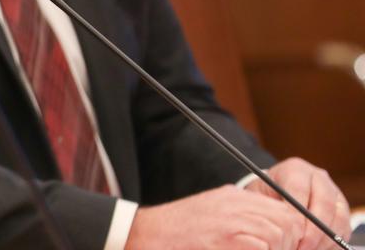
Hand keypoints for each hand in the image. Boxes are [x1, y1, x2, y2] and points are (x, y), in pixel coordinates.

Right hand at [128, 184, 302, 248]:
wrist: (151, 236)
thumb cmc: (178, 232)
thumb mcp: (213, 212)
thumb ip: (242, 216)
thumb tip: (274, 231)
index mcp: (235, 197)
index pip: (286, 211)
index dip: (292, 233)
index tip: (286, 246)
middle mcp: (238, 204)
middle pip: (288, 222)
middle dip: (289, 243)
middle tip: (272, 249)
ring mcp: (234, 221)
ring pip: (280, 235)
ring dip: (276, 248)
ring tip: (253, 248)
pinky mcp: (231, 240)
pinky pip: (264, 246)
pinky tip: (237, 249)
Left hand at [245, 157, 350, 249]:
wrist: (276, 192)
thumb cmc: (265, 195)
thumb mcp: (258, 196)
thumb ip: (266, 206)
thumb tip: (273, 225)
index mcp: (295, 169)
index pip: (299, 189)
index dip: (295, 214)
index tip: (289, 232)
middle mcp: (318, 177)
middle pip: (324, 204)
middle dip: (313, 230)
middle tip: (302, 247)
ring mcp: (334, 192)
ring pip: (338, 217)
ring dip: (324, 239)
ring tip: (306, 249)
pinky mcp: (342, 209)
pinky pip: (344, 227)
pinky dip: (332, 242)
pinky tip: (316, 248)